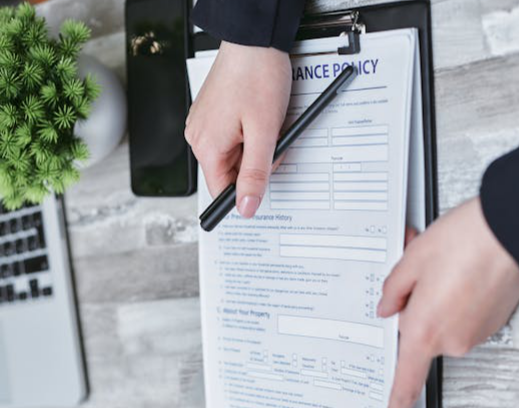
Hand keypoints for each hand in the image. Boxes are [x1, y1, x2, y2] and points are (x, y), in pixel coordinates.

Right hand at [185, 42, 290, 217]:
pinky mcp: (214, 114)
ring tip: (266, 123)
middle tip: (272, 140)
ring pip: (236, 155)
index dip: (246, 192)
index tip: (263, 185)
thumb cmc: (257, 77)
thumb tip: (247, 207)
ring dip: (256, 147)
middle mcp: (199, 136)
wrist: (254, 41)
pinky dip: (252, 133)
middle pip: (231, 172)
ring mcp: (205, 124)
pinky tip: (259, 116)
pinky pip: (235, 137)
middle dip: (257, 163)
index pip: (221, 191)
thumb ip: (256, 174)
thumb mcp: (264, 133)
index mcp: (206, 145)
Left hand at [377, 197, 518, 407]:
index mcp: (424, 330)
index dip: (398, 407)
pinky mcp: (493, 325)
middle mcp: (452, 341)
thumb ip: (393, 290)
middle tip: (421, 276)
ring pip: (444, 325)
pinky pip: (465, 319)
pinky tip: (464, 275)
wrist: (513, 232)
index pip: (406, 381)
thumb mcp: (413, 259)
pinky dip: (460, 301)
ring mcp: (476, 335)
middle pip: (421, 336)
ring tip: (448, 268)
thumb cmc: (467, 242)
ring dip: (439, 302)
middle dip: (416, 309)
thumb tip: (388, 306)